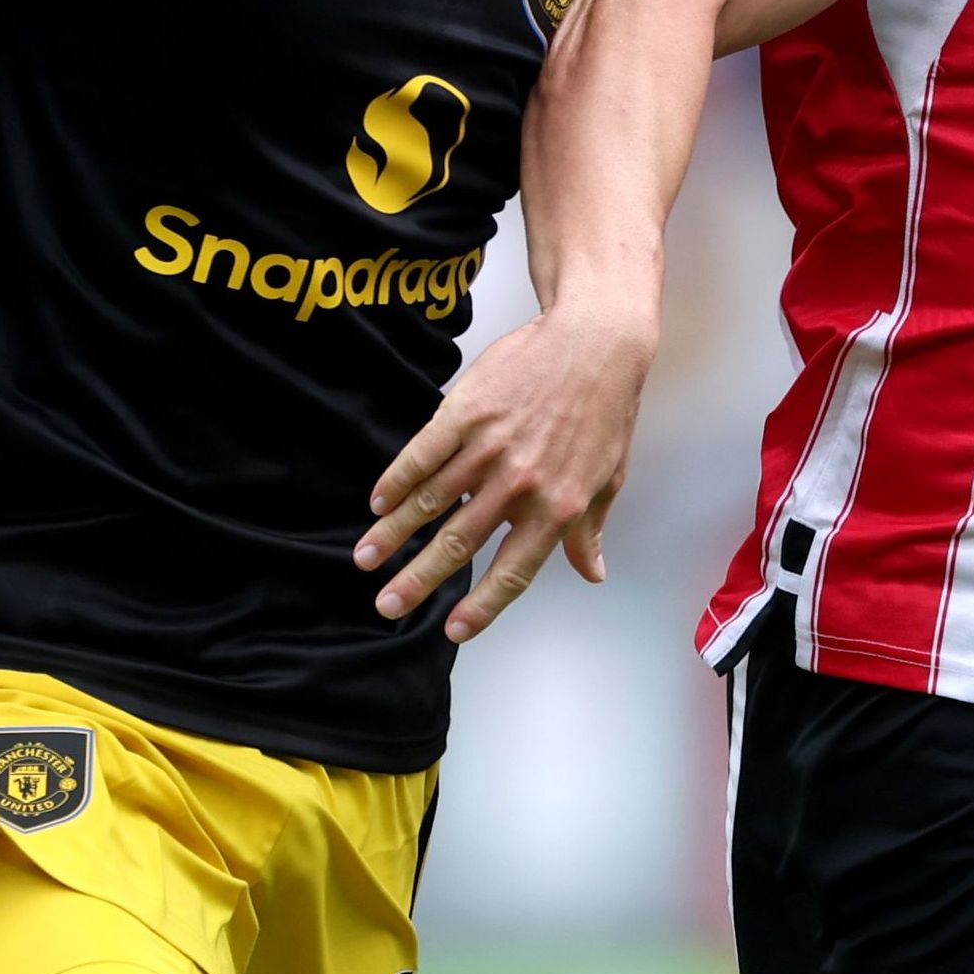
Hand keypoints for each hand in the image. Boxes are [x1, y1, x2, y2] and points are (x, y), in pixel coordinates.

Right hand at [356, 303, 655, 641]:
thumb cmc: (607, 410)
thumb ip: (590, 529)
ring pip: (430, 502)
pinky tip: (377, 503)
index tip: (453, 630)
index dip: (481, 607)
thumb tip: (592, 572)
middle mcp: (519, 484)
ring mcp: (489, 447)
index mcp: (558, 508)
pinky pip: (422, 455)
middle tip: (386, 605)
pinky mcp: (466, 411)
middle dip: (417, 580)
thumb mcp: (609, 477)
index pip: (512, 572)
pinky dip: (396, 481)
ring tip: (365, 559)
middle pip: (458, 544)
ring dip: (393, 535)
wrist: (595, 342)